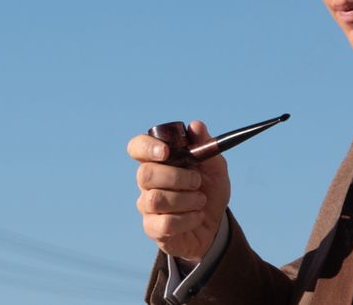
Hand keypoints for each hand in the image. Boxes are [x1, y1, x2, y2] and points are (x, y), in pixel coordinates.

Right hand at [128, 120, 230, 262]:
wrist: (215, 225)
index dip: (146, 147)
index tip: (165, 152)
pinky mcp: (153, 228)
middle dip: (177, 177)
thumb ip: (206, 146)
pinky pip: (165, 223)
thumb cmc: (209, 191)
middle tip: (197, 182)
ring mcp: (148, 206)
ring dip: (186, 200)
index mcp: (159, 161)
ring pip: (156, 199)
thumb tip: (196, 125)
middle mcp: (148, 182)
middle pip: (145, 174)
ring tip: (201, 201)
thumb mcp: (215, 168)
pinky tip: (197, 217)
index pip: (137, 147)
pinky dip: (188, 219)